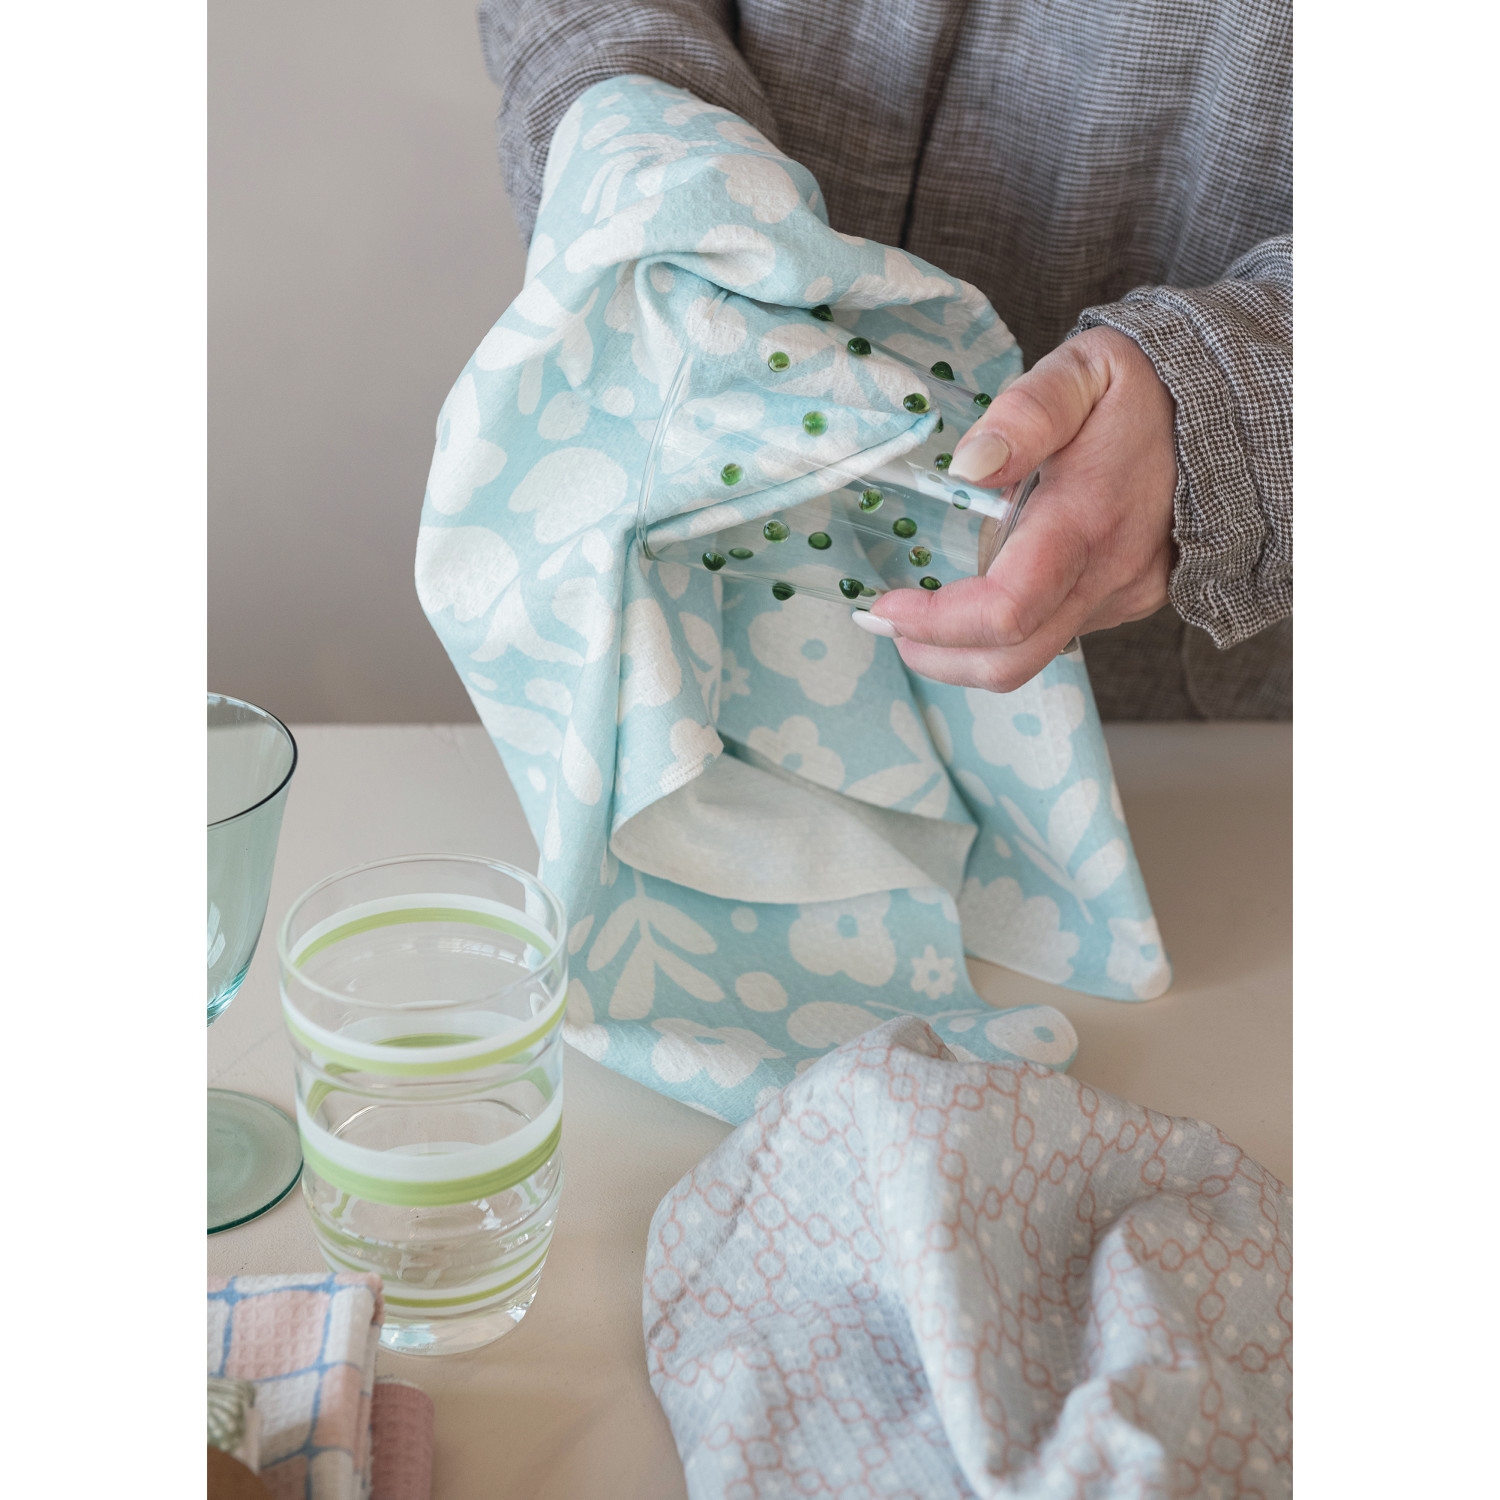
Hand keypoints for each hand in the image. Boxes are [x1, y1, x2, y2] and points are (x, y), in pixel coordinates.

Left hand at [858, 327, 1177, 692]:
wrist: (1231, 408)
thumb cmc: (1144, 387)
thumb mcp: (1083, 370)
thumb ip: (1025, 412)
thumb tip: (967, 465)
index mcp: (1084, 520)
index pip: (1004, 611)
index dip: (935, 623)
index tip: (886, 607)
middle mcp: (1106, 574)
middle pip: (1011, 661)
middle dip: (938, 657)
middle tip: (891, 626)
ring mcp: (1123, 595)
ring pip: (1033, 657)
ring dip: (969, 648)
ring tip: (927, 612)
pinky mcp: (1132, 601)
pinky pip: (1059, 634)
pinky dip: (1013, 628)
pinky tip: (991, 588)